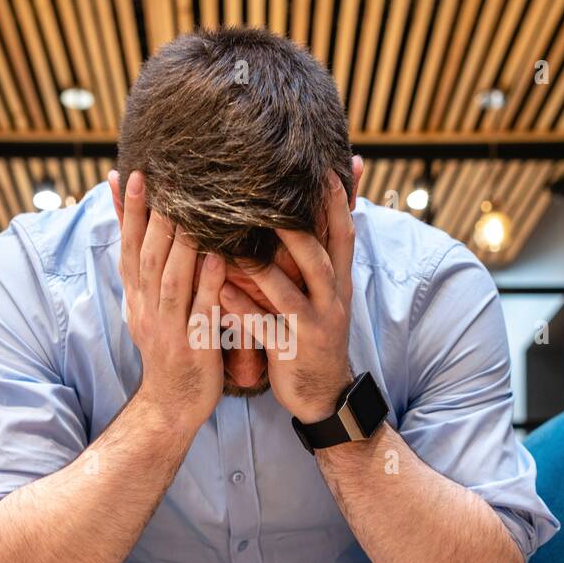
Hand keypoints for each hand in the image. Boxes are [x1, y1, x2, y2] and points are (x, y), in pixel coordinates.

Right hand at [110, 171, 225, 433]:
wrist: (172, 404)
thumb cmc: (168, 348)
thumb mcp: (148, 307)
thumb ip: (147, 270)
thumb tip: (136, 229)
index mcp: (138, 297)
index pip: (129, 246)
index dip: (131, 210)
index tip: (135, 174)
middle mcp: (148, 309)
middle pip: (147, 256)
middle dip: (154, 216)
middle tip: (164, 178)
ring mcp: (169, 328)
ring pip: (171, 280)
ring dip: (180, 244)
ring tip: (190, 210)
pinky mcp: (194, 346)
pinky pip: (201, 311)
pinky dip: (207, 284)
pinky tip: (217, 259)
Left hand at [221, 170, 355, 423]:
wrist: (323, 393)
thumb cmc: (316, 332)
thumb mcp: (328, 294)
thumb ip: (323, 255)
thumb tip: (329, 214)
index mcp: (338, 282)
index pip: (344, 235)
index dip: (337, 203)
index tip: (324, 168)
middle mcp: (331, 300)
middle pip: (319, 259)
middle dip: (297, 230)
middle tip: (270, 199)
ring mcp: (312, 327)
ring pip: (288, 294)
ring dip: (262, 270)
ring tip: (232, 245)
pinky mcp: (291, 350)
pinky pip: (264, 327)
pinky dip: (242, 309)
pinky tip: (219, 290)